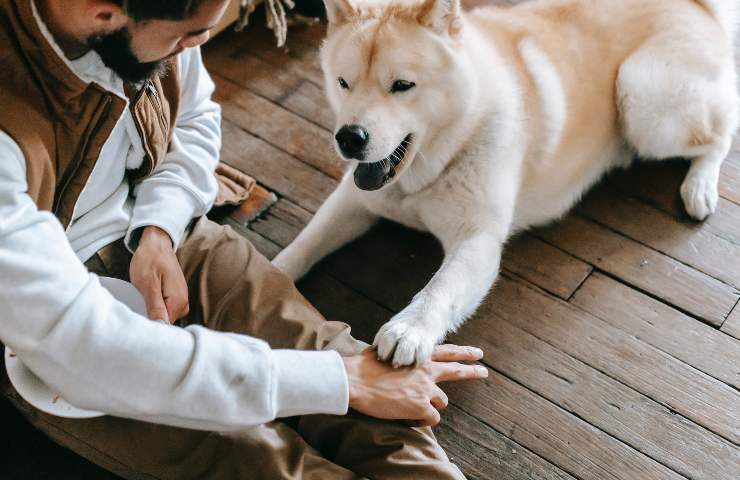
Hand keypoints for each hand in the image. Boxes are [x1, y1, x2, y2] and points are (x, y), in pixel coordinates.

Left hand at [129, 226, 188, 323]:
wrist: (156, 243)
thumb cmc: (150, 260)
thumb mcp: (147, 284)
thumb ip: (155, 307)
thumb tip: (160, 327)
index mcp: (178, 302)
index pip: (164, 327)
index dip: (149, 326)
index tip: (136, 320)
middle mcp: (183, 304)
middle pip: (164, 323)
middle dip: (149, 318)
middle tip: (135, 305)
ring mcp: (180, 301)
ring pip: (163, 317)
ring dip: (150, 312)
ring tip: (140, 298)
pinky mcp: (175, 298)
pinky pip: (164, 309)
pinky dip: (153, 306)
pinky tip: (146, 297)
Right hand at [342, 344, 487, 426]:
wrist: (356, 380)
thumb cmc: (363, 366)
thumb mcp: (385, 352)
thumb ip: (397, 355)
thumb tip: (391, 357)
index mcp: (417, 356)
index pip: (446, 351)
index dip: (463, 353)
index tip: (477, 354)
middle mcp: (426, 371)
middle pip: (456, 371)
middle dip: (472, 371)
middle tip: (484, 371)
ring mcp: (425, 389)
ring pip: (441, 402)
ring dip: (430, 407)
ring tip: (412, 408)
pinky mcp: (420, 406)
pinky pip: (431, 419)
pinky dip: (421, 421)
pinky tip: (408, 419)